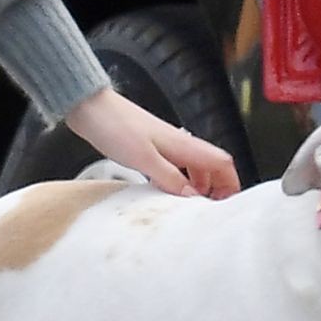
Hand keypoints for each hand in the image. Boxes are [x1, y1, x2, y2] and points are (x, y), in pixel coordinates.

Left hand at [64, 87, 241, 199]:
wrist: (90, 108)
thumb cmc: (114, 126)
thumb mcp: (144, 159)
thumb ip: (170, 178)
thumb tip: (193, 197)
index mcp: (183, 144)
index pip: (222, 163)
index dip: (230, 184)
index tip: (225, 206)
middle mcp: (179, 144)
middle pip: (211, 167)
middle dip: (216, 189)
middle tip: (208, 211)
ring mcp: (164, 146)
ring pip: (192, 168)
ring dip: (197, 187)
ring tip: (189, 207)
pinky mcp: (149, 149)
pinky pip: (173, 168)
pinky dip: (176, 182)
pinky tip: (165, 193)